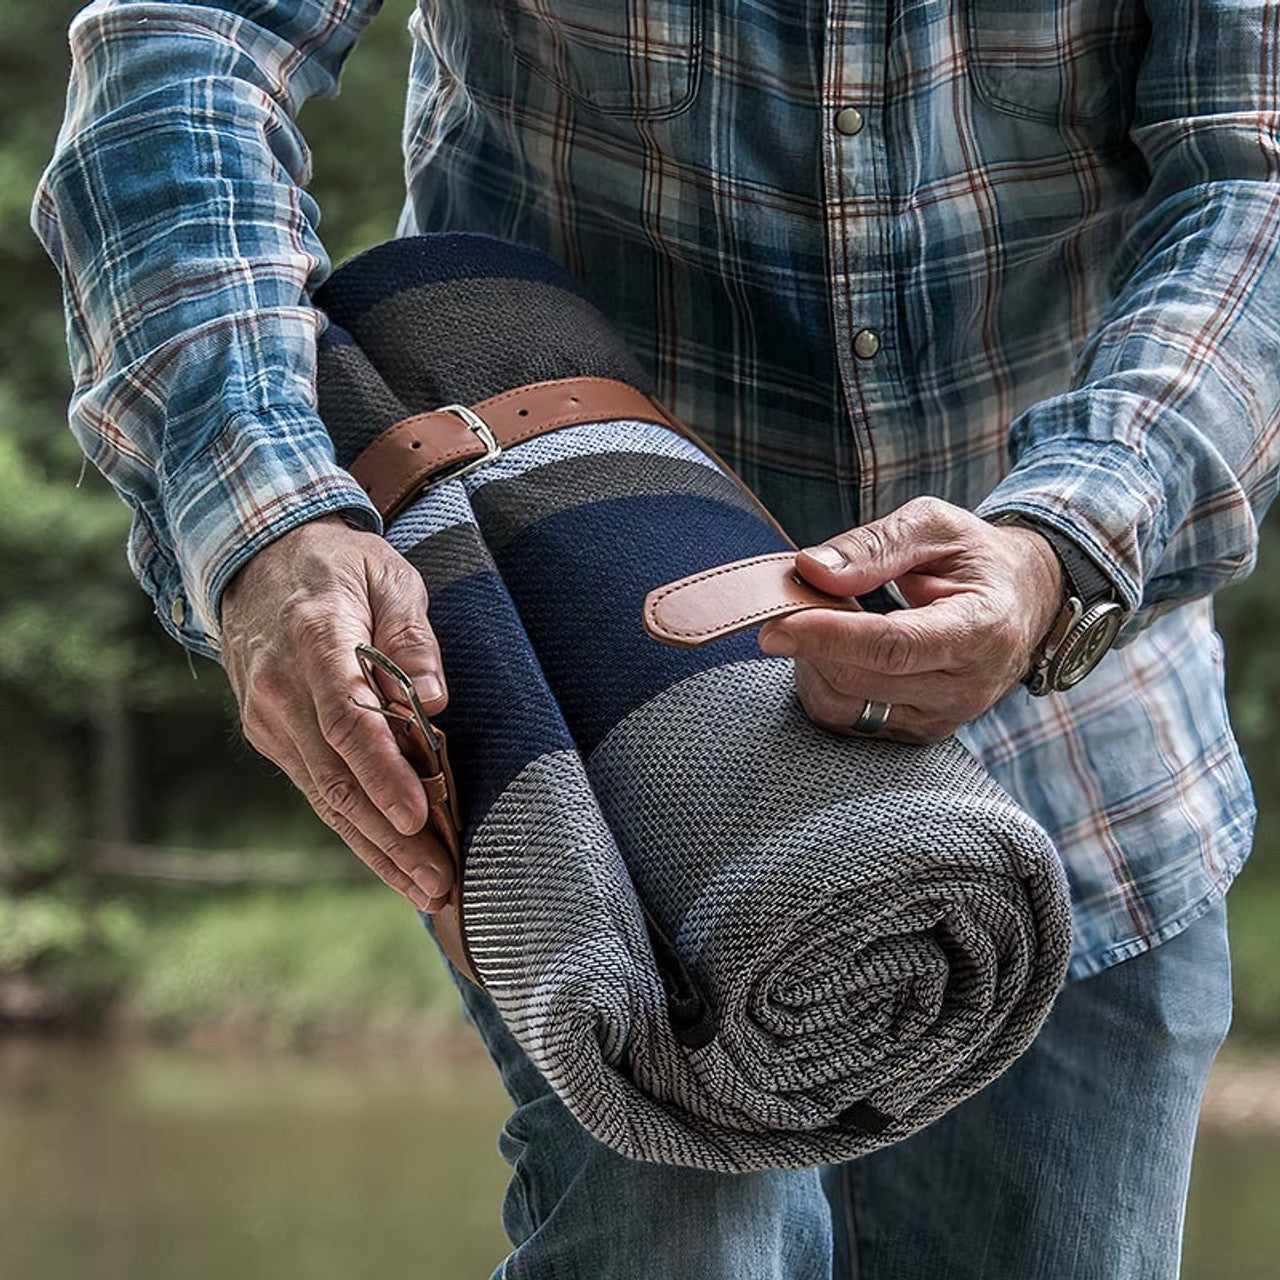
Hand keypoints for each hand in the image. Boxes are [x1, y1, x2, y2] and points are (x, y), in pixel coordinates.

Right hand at [220, 513, 453, 910]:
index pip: (346, 718)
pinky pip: (317, 790)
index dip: (382, 772)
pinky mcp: (270, 737)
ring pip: (324, 796)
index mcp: (315, 639)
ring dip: (376, 848)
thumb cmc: (339, 567)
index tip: (419, 814)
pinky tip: (392, 859)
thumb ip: (413, 637)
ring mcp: (268, 718)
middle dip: (390, 837)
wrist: (257, 559)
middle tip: (440, 881)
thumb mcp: (389, 576)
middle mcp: (280, 689)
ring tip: (426, 889)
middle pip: (335, 776)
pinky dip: (356, 828)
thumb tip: (432, 703)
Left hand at [756, 497, 1063, 742]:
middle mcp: (968, 686)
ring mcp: (944, 717)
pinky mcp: (921, 732)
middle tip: (793, 601)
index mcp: (981, 629)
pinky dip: (824, 685)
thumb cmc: (975, 558)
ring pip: (845, 706)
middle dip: (810, 641)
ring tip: (819, 623)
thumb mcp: (935, 526)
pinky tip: (832, 652)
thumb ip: (876, 545)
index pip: (893, 646)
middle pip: (860, 679)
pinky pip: (849, 720)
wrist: (1022, 602)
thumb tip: (812, 570)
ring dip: (811, 665)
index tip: (777, 624)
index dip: (830, 636)